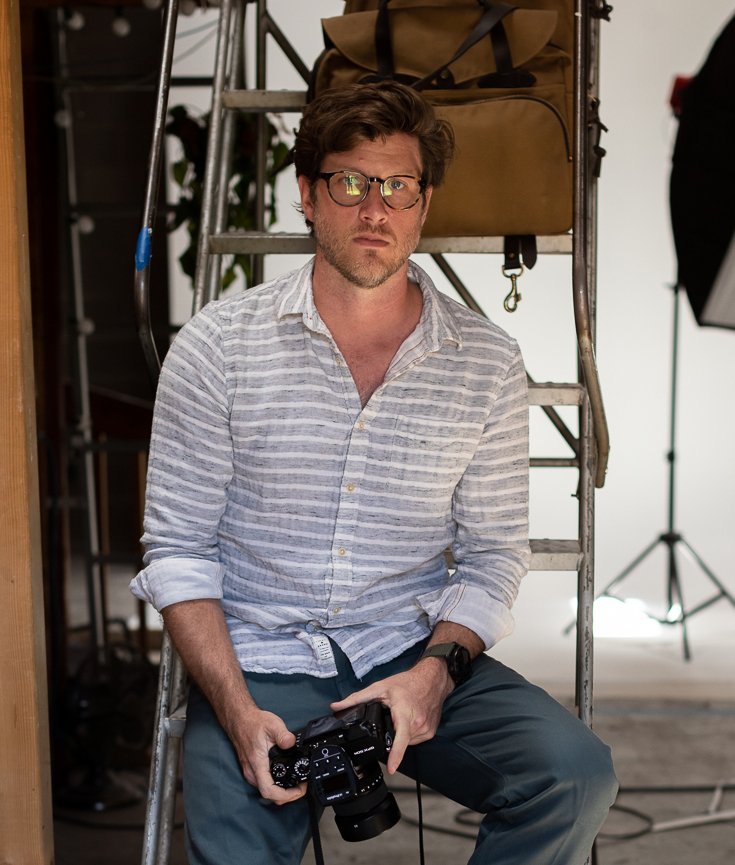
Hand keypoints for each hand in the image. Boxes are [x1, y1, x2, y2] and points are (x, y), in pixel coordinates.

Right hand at [226, 705, 306, 804]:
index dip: (285, 796)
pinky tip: (285, 778)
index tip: (298, 790)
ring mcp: (251, 773)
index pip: (268, 790)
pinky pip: (265, 785)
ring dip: (282, 792)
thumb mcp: (272, 725)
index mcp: (257, 763)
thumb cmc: (253, 723)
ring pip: (267, 792)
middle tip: (302, 786)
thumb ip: (283, 735)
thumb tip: (292, 743)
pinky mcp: (252, 771)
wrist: (239, 720)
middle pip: (269, 796)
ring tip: (296, 783)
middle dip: (288, 796)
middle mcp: (252, 772)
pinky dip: (277, 786)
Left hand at [329, 658, 452, 774]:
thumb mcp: (380, 687)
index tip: (392, 769)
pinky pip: (416, 739)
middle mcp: (417, 723)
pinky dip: (409, 733)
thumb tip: (337, 707)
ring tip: (400, 716)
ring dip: (400, 733)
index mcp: (404, 713)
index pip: (400, 738)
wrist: (432, 679)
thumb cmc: (408, 682)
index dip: (395, 755)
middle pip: (398, 740)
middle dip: (390, 732)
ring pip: (407, 742)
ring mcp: (426, 729)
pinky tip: (409, 720)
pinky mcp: (431, 732)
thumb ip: (357, 698)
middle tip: (391, 715)